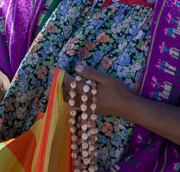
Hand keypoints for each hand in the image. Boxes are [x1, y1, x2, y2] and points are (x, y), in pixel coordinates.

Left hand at [60, 65, 179, 147]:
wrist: (126, 107)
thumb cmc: (118, 90)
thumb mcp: (106, 78)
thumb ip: (91, 73)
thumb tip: (76, 67)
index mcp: (87, 91)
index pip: (69, 82)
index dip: (60, 75)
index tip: (53, 69)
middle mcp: (84, 100)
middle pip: (66, 92)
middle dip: (59, 83)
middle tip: (56, 74)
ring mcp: (85, 107)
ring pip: (69, 100)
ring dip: (63, 91)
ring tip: (61, 83)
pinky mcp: (89, 111)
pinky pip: (75, 106)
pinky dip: (69, 100)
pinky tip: (69, 97)